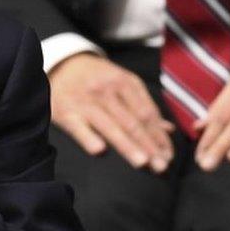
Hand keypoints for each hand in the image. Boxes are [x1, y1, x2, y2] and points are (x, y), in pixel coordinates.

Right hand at [49, 53, 173, 172]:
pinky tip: (100, 151)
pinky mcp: (66, 111)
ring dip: (127, 145)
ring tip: (142, 163)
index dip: (159, 136)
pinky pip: (78, 127)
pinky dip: (89, 138)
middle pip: (132, 122)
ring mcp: (86, 102)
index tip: (168, 156)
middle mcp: (106, 91)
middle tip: (161, 166)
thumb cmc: (96, 78)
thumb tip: (168, 130)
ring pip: (110, 126)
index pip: (146, 113)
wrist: (60, 64)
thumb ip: (143, 105)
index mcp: (124, 82)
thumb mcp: (121, 83)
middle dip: (149, 145)